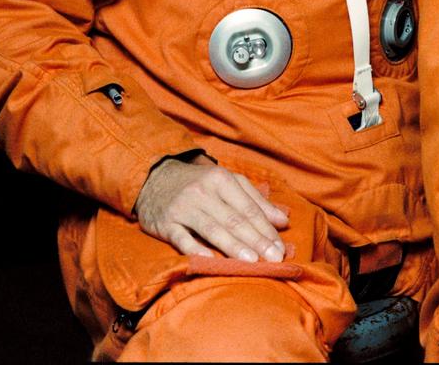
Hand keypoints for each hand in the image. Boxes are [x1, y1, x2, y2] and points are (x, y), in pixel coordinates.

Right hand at [134, 154, 289, 262]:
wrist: (155, 178)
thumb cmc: (200, 183)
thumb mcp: (229, 183)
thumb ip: (256, 201)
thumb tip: (283, 221)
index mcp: (222, 180)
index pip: (249, 208)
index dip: (266, 229)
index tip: (281, 248)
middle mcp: (204, 193)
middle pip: (234, 220)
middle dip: (256, 240)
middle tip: (274, 258)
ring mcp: (183, 208)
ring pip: (212, 229)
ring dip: (233, 246)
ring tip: (252, 261)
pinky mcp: (165, 224)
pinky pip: (182, 238)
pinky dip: (196, 249)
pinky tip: (210, 260)